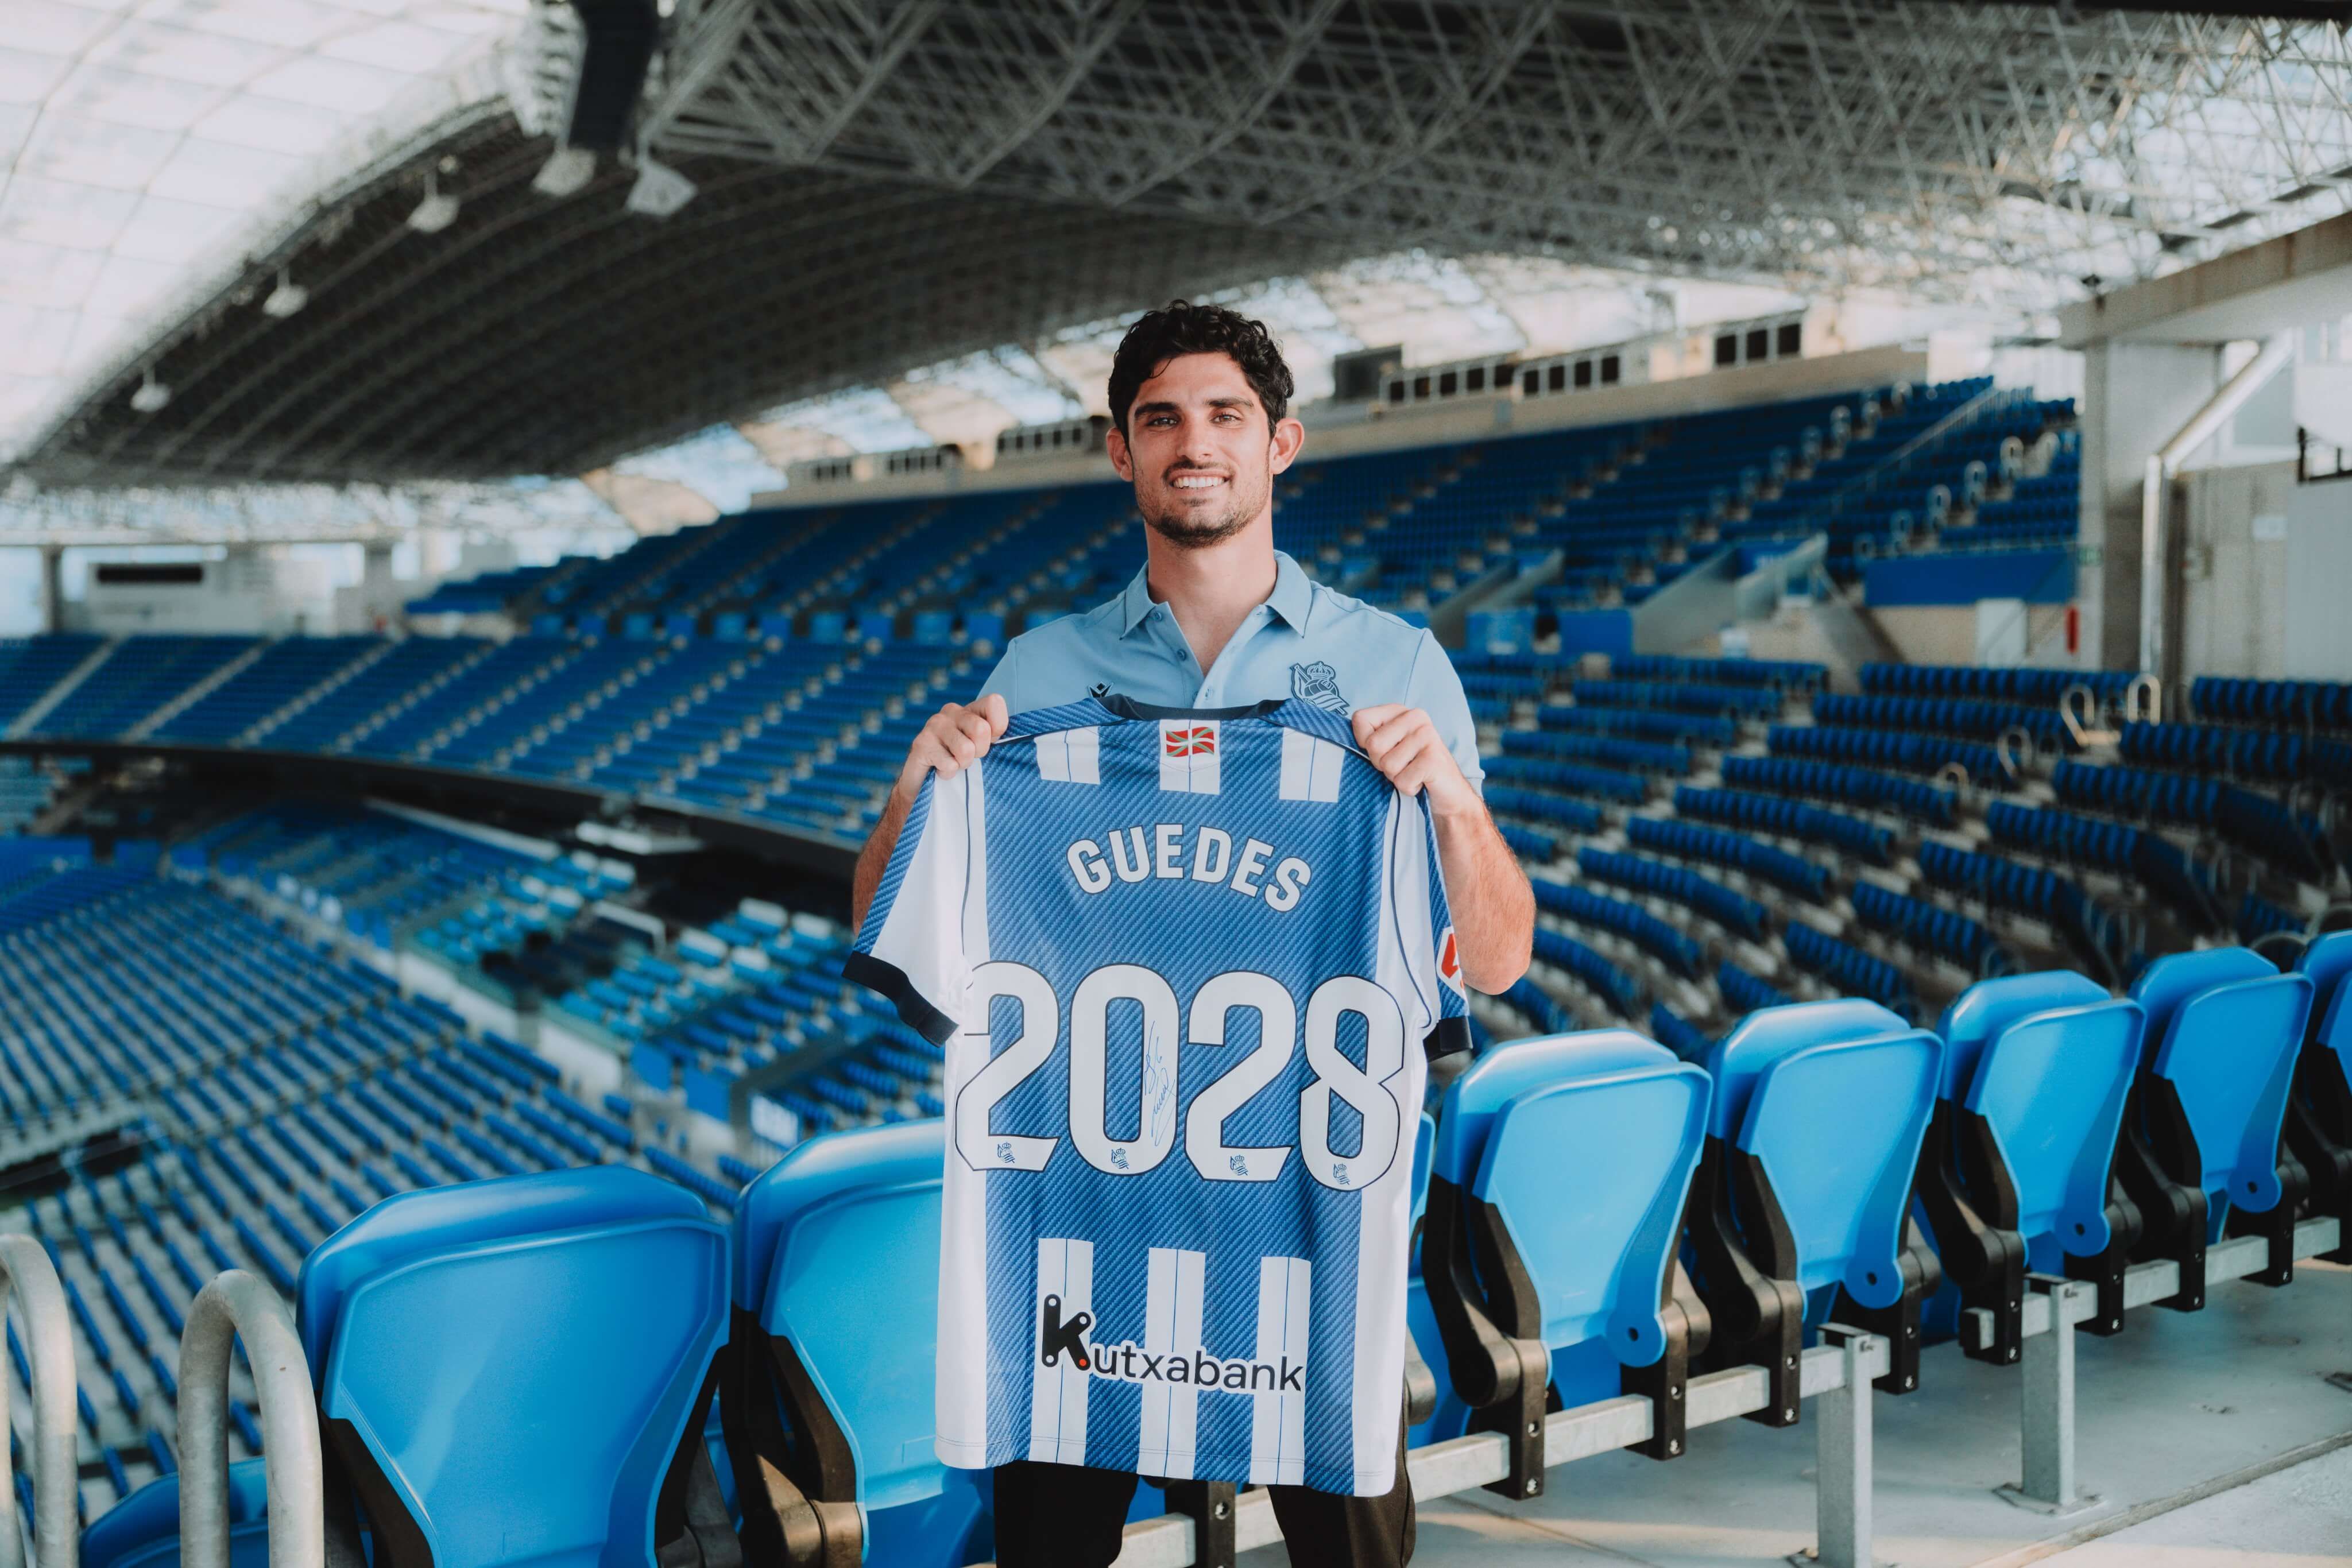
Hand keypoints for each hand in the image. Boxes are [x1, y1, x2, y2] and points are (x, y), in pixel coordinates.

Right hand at [897, 694, 1008, 796]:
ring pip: (966, 750)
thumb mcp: (983, 748)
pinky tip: (940, 770)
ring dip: (963, 765)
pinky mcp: (921, 743)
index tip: (991, 742)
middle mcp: (952, 711)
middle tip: (970, 757)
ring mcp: (935, 725)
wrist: (923, 783)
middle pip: (981, 729)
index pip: (995, 703)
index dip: (998, 727)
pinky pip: (949, 764)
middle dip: (980, 751)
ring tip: (955, 763)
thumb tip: (1025, 739)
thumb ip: (998, 738)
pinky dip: (948, 774)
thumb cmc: (960, 763)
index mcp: (971, 709)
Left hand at [1351, 704, 1478, 817]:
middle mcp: (1416, 716)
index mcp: (1400, 710)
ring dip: (1397, 778)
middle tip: (1402, 765)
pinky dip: (1409, 788)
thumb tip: (1338, 737)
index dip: (1364, 743)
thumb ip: (1368, 737)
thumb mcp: (1387, 748)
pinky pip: (1402, 780)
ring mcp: (1428, 735)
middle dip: (1382, 764)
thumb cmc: (1411, 769)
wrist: (1447, 792)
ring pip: (1387, 766)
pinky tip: (1422, 781)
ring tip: (1412, 773)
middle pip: (1373, 745)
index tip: (1383, 751)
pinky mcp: (1434, 758)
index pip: (1360, 719)